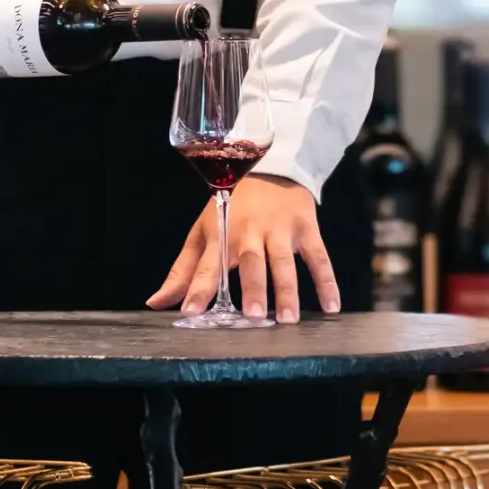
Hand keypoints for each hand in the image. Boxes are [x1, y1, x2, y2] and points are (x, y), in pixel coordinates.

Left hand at [147, 175, 340, 326]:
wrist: (272, 169)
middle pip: (251, 261)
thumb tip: (157, 302)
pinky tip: (331, 307)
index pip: (207, 264)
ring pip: (284, 261)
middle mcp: (251, 231)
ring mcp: (281, 230)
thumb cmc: (231, 207)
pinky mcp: (307, 229)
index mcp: (222, 233)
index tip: (191, 312)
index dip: (198, 288)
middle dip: (252, 287)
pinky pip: (319, 257)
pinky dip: (327, 282)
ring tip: (287, 319)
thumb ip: (183, 270)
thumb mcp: (204, 232)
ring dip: (287, 290)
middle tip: (252, 316)